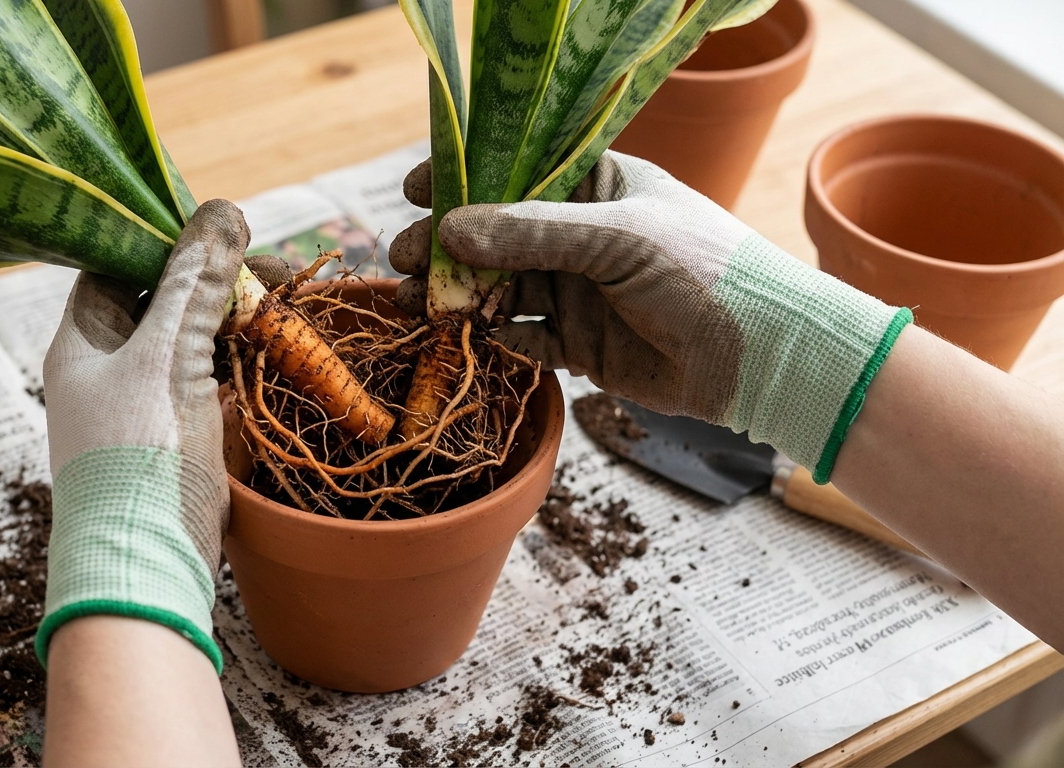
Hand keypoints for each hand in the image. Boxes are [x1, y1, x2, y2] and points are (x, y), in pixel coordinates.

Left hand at [35, 199, 249, 670]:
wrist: (144, 568)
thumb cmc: (138, 458)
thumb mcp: (168, 358)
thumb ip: (193, 286)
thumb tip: (222, 211)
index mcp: (83, 340)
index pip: (114, 261)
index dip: (161, 233)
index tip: (218, 221)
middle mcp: (106, 367)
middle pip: (161, 297)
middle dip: (215, 277)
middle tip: (273, 264)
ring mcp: (143, 402)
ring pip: (190, 338)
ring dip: (234, 316)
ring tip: (286, 299)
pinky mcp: (177, 435)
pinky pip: (209, 377)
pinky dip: (241, 357)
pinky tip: (278, 345)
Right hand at [390, 151, 911, 481]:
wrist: (762, 356)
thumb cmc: (703, 270)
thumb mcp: (616, 238)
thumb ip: (532, 234)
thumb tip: (449, 229)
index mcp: (597, 186)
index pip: (517, 172)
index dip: (465, 179)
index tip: (416, 188)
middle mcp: (581, 236)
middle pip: (496, 235)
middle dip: (446, 246)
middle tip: (400, 258)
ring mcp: (579, 291)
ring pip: (501, 289)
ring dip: (459, 295)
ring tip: (414, 302)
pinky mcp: (580, 345)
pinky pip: (523, 339)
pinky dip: (493, 339)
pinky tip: (465, 338)